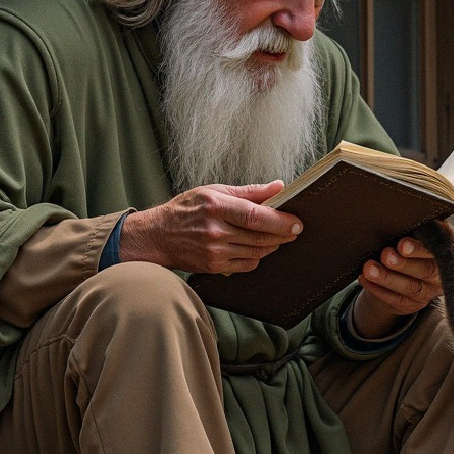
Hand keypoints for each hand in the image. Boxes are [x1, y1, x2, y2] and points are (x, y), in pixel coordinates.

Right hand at [119, 182, 302, 274]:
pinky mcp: (214, 266)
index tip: (296, 222)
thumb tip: (278, 187)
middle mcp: (215, 231)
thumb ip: (248, 192)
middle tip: (295, 229)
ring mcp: (214, 252)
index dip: (280, 221)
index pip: (255, 216)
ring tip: (280, 236)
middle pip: (260, 236)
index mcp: (215, 207)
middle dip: (283, 234)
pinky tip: (259, 248)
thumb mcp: (213, 191)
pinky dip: (258, 256)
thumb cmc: (185, 210)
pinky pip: (247, 264)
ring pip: (257, 251)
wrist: (156, 237)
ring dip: (273, 245)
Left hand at [352, 236, 442, 336]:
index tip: (402, 244)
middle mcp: (441, 277)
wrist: (406, 271)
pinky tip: (365, 278)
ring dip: (387, 277)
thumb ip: (419, 230)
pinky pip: (394, 299)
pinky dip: (377, 289)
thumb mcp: (421, 236)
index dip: (420, 249)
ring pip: (408, 287)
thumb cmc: (413, 245)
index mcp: (448, 254)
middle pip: (425, 271)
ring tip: (369, 268)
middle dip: (403, 263)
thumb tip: (404, 217)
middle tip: (385, 255)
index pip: (438, 251)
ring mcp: (427, 293)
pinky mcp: (411, 304)